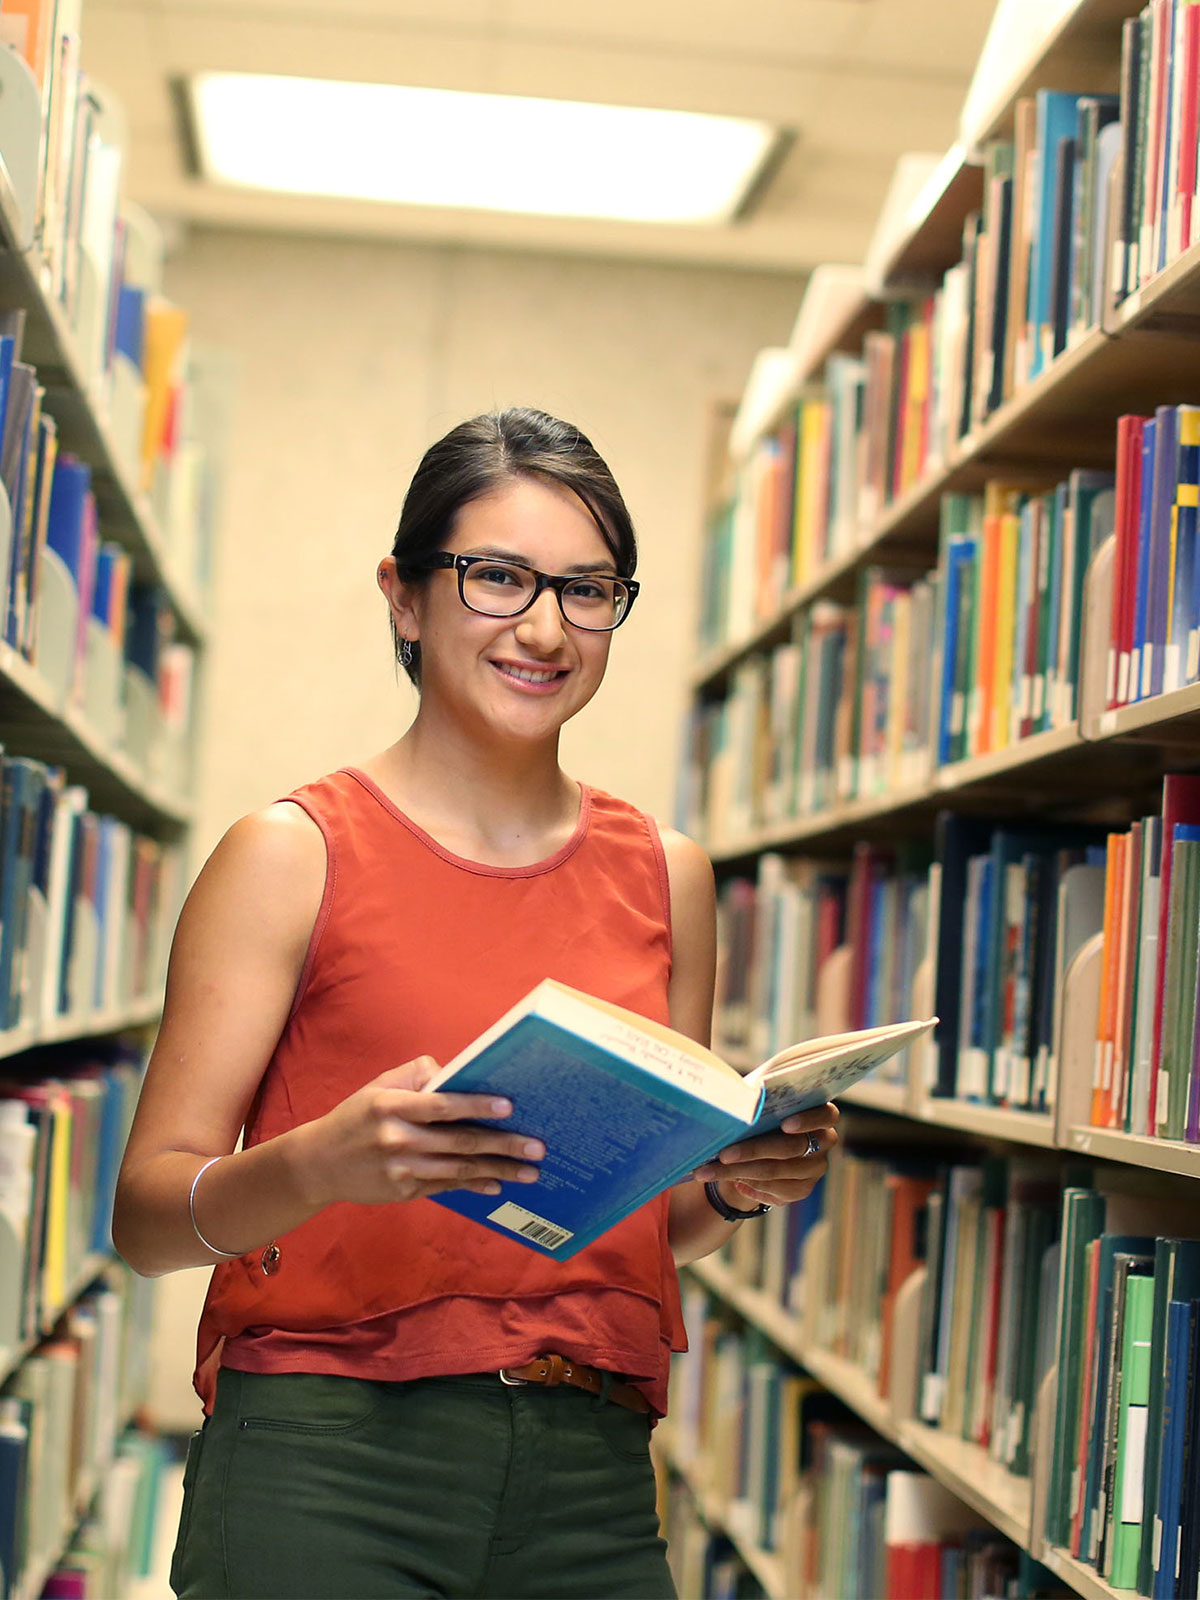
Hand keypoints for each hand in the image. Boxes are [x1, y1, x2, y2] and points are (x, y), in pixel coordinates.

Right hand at [292, 1055, 544, 1208]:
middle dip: (503, 1145)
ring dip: (497, 1171)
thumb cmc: (355, 1117)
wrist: (318, 1164)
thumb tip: (456, 1073)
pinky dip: (474, 1186)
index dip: (477, 1106)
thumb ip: (417, 1076)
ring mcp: (400, 1170)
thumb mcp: (378, 1087)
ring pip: (459, 1170)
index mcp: (390, 1106)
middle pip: (460, 1142)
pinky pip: (446, 1188)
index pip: (442, 1105)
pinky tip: (497, 1184)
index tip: (510, 1106)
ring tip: (529, 1171)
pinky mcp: (403, 1192)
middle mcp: (396, 1139)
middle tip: (537, 1147)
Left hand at [691, 1102, 839, 1208]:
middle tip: (724, 1153)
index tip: (784, 1124)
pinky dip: (749, 1184)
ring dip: (740, 1171)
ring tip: (711, 1170)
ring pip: (776, 1172)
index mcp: (820, 1113)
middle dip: (753, 1150)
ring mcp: (815, 1168)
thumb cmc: (763, 1117)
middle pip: (791, 1148)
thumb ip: (758, 1099)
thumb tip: (731, 1095)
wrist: (764, 1149)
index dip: (807, 1119)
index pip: (826, 1114)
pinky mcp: (803, 1189)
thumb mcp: (762, 1105)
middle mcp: (824, 1141)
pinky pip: (775, 1190)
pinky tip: (729, 1180)